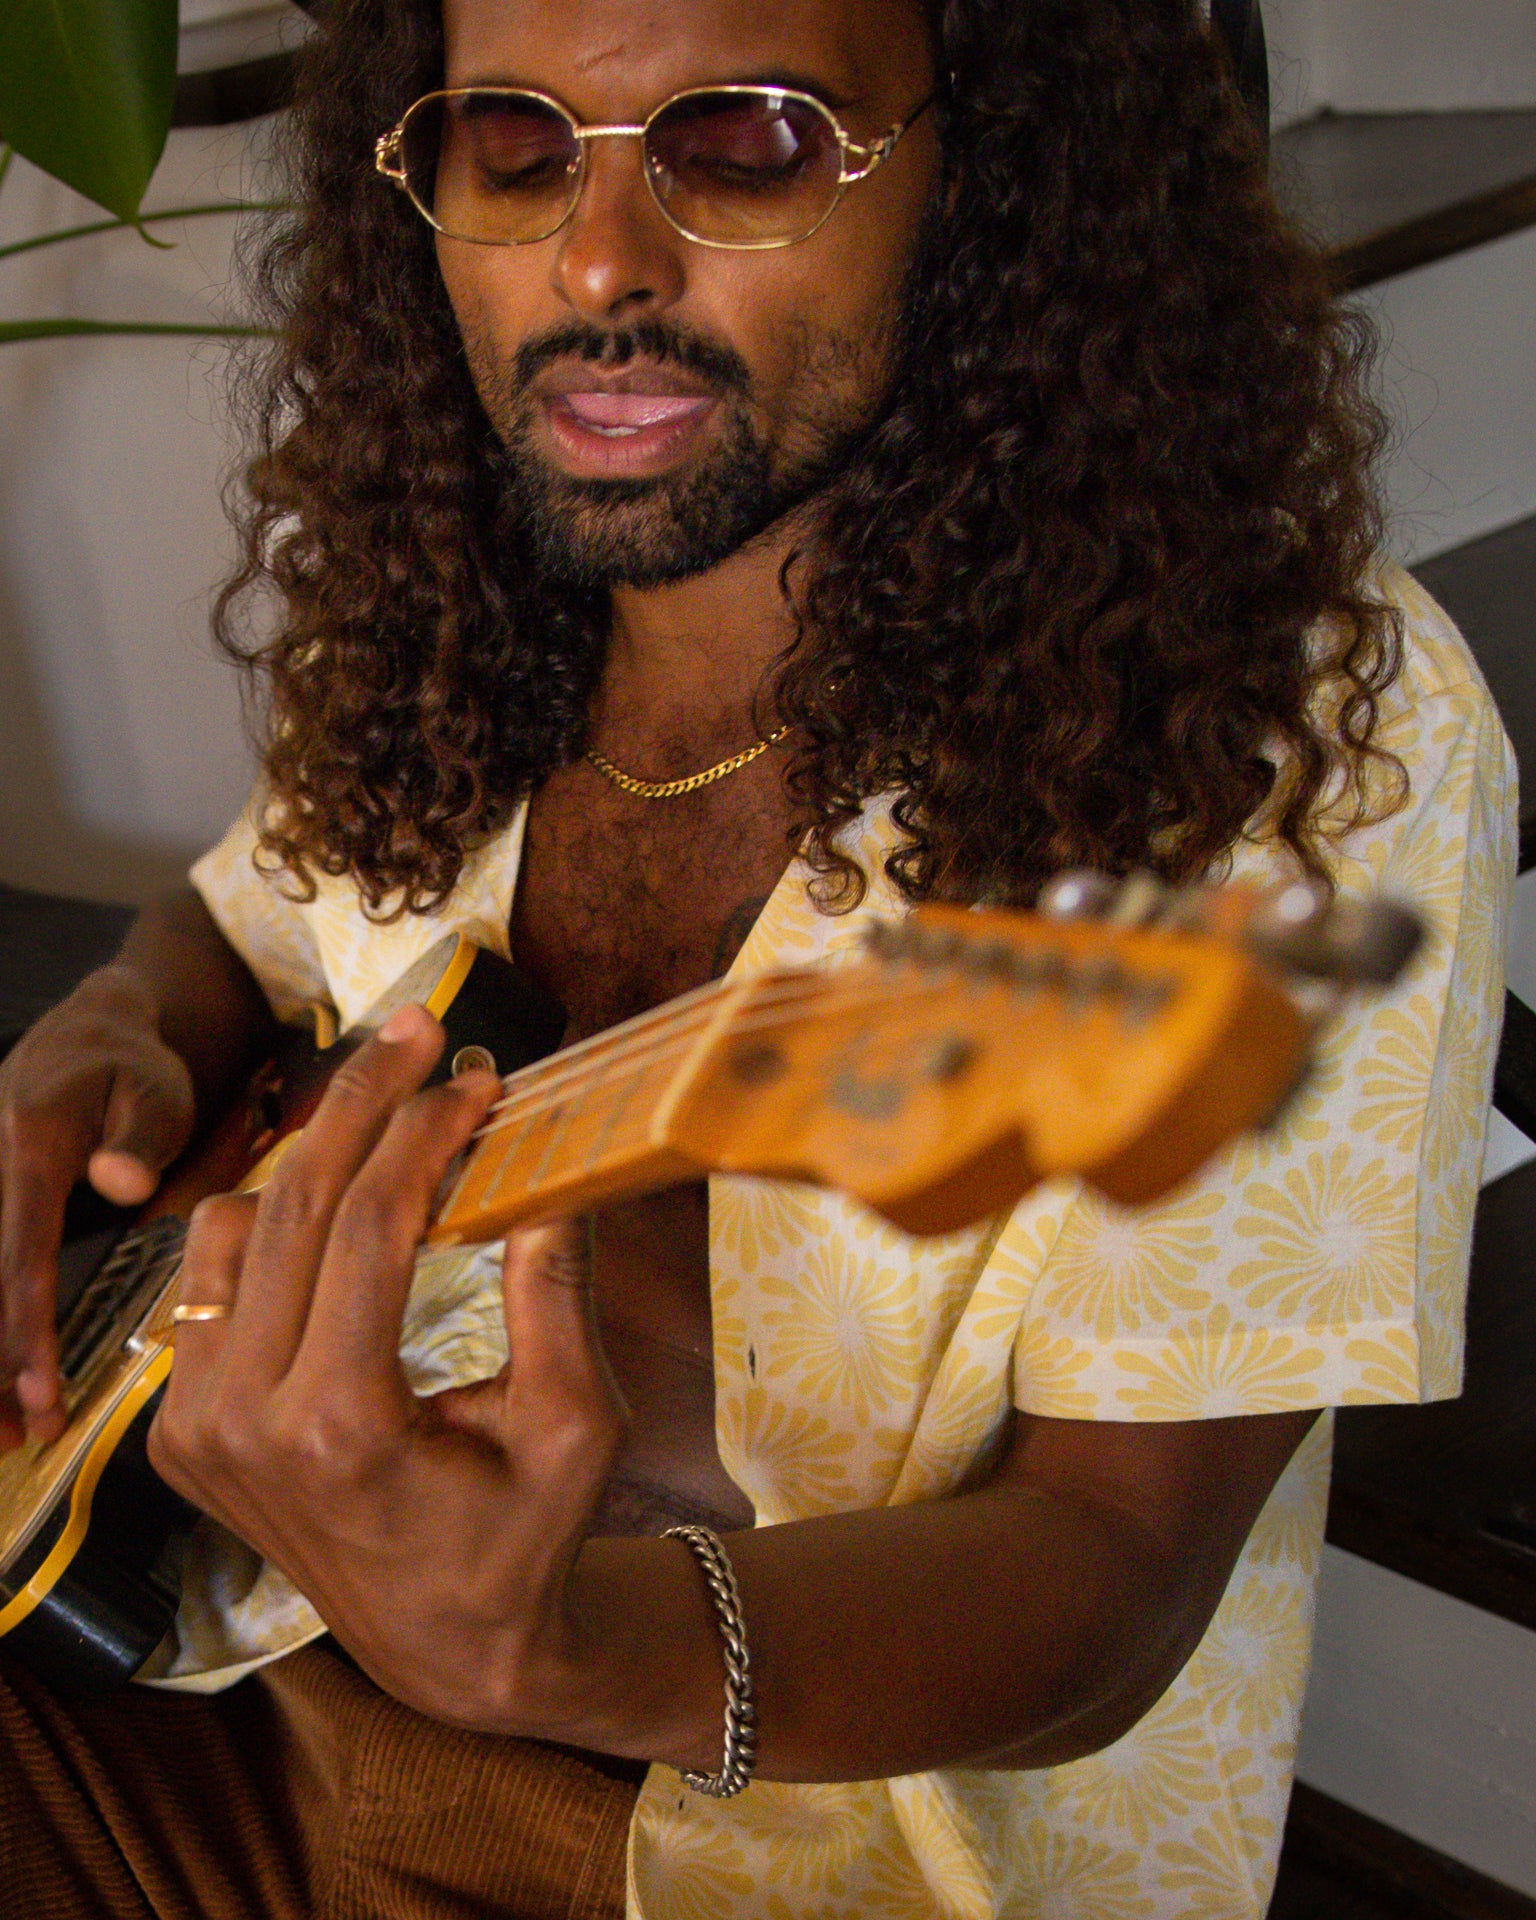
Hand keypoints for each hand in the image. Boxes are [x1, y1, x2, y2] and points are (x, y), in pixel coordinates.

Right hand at [0, 966, 193, 1446]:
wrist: (92, 1031)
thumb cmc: (134, 1065)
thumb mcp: (153, 1084)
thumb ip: (141, 1133)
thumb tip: (121, 1183)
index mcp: (26, 1148)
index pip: (19, 1254)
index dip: (25, 1330)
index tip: (40, 1391)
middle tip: (16, 1437)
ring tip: (4, 1435)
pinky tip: (1, 1389)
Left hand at [147, 1005, 629, 1734]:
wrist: (444, 1643)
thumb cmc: (526, 1536)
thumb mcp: (575, 1427)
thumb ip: (557, 1297)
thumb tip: (548, 1174)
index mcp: (339, 1427)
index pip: (368, 1227)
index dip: (427, 1132)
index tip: (479, 1077)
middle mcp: (242, 1423)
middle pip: (292, 1204)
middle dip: (362, 1101)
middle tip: (419, 1030)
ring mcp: (196, 1428)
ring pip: (230, 1226)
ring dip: (306, 1153)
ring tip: (385, 1109)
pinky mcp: (181, 1429)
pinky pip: (206, 1281)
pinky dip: (268, 1220)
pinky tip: (335, 1194)